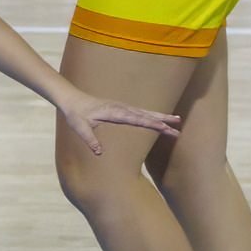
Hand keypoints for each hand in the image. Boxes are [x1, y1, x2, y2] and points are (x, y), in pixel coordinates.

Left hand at [57, 85, 181, 156]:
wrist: (71, 99)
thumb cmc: (75, 114)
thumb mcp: (79, 127)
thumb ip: (89, 139)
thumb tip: (98, 152)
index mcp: (113, 112)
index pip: (136, 118)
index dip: (151, 123)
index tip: (165, 127)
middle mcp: (120, 107)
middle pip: (145, 115)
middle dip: (162, 120)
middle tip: (178, 125)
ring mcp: (121, 107)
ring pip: (145, 112)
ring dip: (160, 116)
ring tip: (177, 120)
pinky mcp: (121, 108)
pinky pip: (140, 112)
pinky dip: (152, 115)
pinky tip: (159, 119)